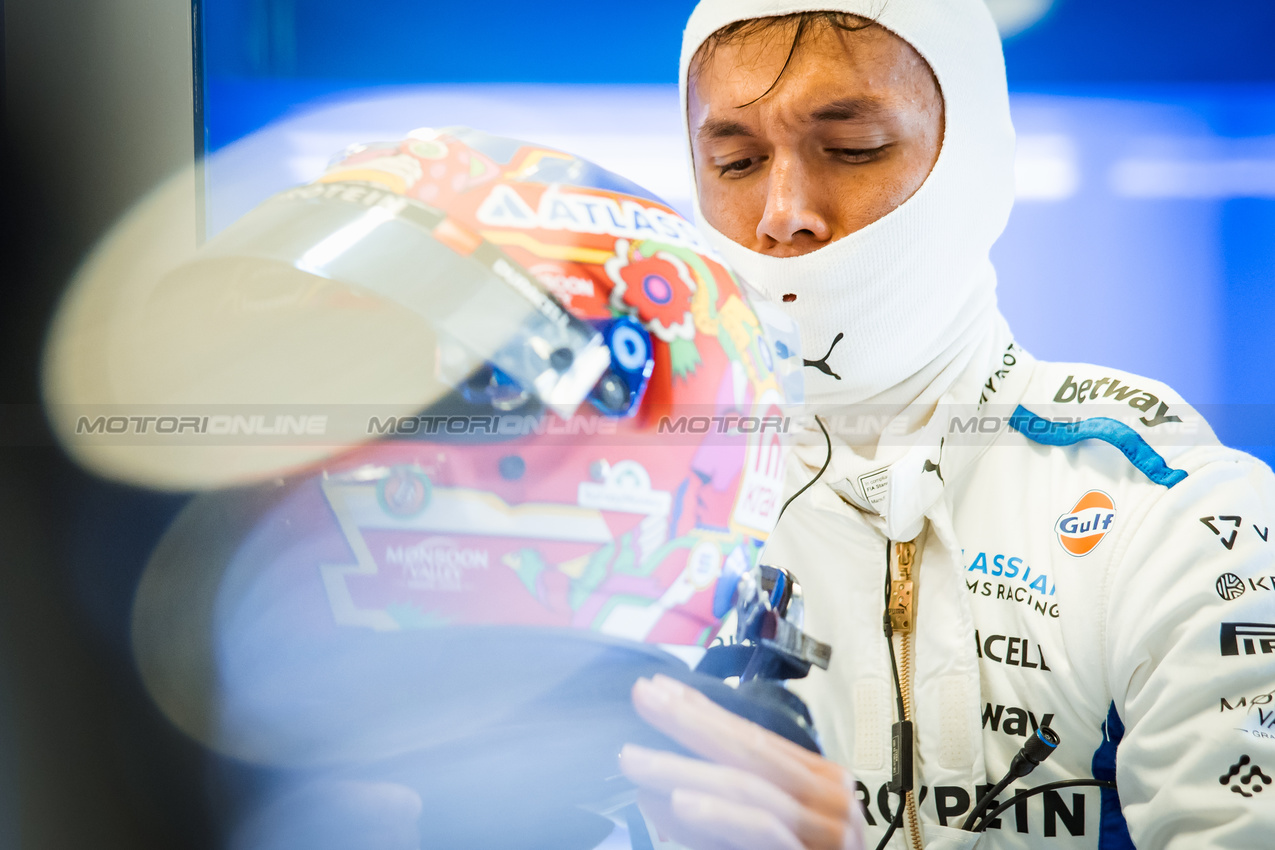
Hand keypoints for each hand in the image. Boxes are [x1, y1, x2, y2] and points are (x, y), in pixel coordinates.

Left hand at [620, 674, 864, 849]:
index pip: (754, 736)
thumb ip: (709, 814)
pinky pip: (764, 830)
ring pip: (748, 788)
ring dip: (684, 770)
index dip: (704, 710)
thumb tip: (648, 790)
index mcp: (818, 782)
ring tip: (636, 761)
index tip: (658, 688)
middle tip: (644, 699)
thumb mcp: (748, 836)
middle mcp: (830, 800)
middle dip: (692, 721)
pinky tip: (679, 803)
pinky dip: (719, 815)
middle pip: (752, 750)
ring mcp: (828, 832)